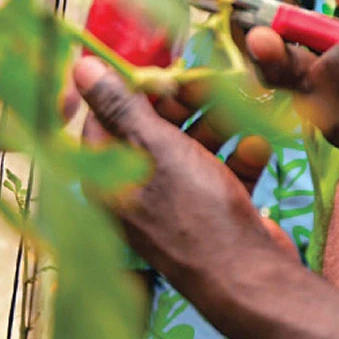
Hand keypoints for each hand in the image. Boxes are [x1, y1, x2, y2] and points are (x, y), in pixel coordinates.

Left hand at [74, 56, 294, 297]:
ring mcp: (180, 201)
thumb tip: (81, 67)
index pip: (108, 118)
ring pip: (194, 146)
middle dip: (184, 102)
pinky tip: (257, 144)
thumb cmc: (194, 210)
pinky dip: (240, 154)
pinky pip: (223, 170)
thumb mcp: (155, 147)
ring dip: (220, 122)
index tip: (161, 64)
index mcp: (110, 177)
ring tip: (244, 102)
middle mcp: (140, 189)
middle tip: (207, 79)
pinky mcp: (215, 209)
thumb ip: (120, 105)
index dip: (134, 87)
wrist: (248, 274)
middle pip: (155, 129)